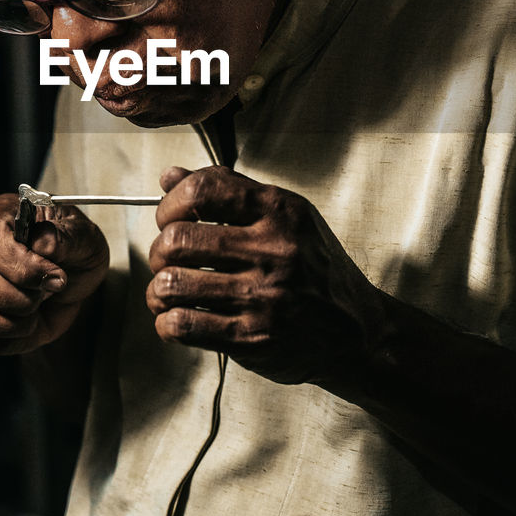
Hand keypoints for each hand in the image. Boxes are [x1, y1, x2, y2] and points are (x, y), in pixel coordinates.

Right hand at [0, 193, 109, 354]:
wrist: (75, 278)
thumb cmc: (74, 249)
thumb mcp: (84, 236)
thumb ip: (64, 237)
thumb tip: (41, 244)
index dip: (23, 266)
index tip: (56, 277)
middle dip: (21, 296)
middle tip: (49, 291)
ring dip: (17, 321)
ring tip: (37, 306)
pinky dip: (14, 336)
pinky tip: (30, 320)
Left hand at [147, 166, 382, 388]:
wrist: (357, 331)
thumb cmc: (315, 269)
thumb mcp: (286, 217)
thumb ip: (229, 190)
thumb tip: (169, 177)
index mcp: (279, 212)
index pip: (203, 190)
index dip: (170, 202)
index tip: (169, 216)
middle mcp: (273, 251)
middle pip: (177, 240)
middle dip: (159, 250)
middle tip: (167, 258)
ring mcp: (262, 298)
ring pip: (171, 285)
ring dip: (158, 289)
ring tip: (169, 290)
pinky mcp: (252, 339)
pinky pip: (182, 325)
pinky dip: (167, 321)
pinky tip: (178, 317)